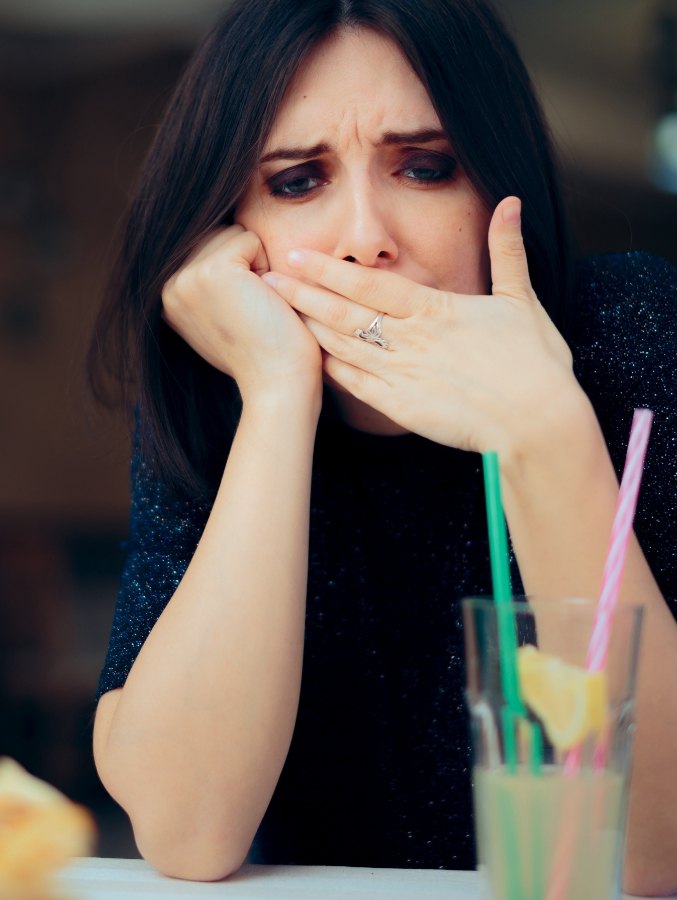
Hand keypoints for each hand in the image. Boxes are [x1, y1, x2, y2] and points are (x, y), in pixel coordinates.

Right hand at [162, 225, 321, 403]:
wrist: (277, 383)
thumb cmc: (265, 353)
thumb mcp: (223, 316)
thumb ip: (210, 286)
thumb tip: (214, 243)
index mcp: (168, 296)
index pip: (207, 247)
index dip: (238, 272)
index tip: (242, 314)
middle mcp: (168, 285)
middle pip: (218, 234)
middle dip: (246, 264)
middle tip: (252, 310)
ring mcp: (186, 277)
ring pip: (233, 234)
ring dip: (257, 264)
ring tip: (257, 305)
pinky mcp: (212, 271)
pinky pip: (249, 239)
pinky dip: (267, 265)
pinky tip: (264, 300)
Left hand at [262, 198, 579, 456]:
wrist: (538, 424)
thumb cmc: (535, 364)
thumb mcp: (524, 302)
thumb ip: (508, 252)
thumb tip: (511, 203)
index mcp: (436, 310)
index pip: (371, 283)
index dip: (329, 269)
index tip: (297, 256)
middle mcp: (412, 339)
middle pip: (346, 311)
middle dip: (303, 293)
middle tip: (266, 279)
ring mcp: (403, 375)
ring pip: (345, 345)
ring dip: (309, 327)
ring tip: (276, 313)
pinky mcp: (402, 408)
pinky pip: (358, 385)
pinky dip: (332, 370)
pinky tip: (309, 359)